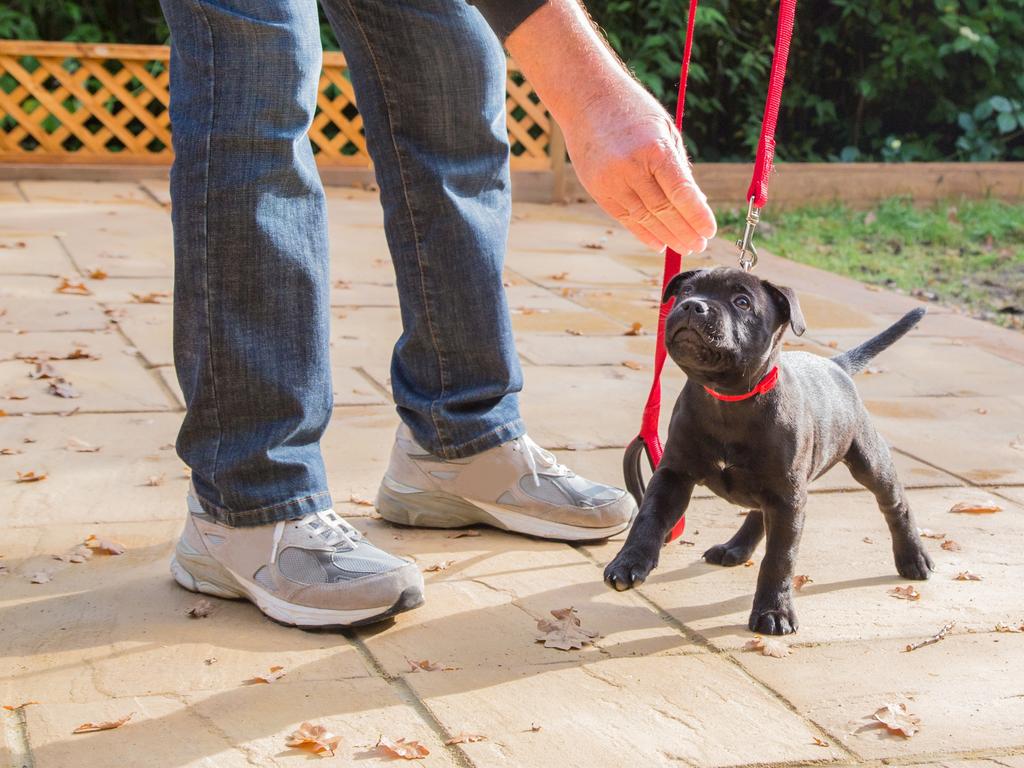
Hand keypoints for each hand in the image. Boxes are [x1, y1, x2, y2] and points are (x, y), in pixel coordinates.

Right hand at [562, 83, 716, 253]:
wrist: (585, 97)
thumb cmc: (632, 110)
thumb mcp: (665, 131)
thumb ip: (679, 167)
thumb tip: (696, 203)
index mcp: (654, 149)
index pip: (681, 192)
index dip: (697, 215)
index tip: (709, 231)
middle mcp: (631, 167)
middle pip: (663, 210)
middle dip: (685, 231)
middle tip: (700, 244)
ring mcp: (611, 180)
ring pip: (644, 218)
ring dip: (666, 236)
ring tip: (684, 246)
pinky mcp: (597, 189)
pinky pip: (624, 218)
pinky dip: (642, 232)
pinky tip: (658, 242)